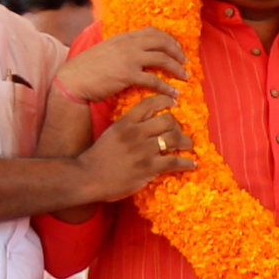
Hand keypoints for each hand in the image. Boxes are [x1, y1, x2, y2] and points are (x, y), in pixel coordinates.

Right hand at [57, 26, 188, 104]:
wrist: (73, 79)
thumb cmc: (87, 68)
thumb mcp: (106, 50)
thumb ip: (122, 48)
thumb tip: (135, 51)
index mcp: (124, 37)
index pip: (152, 31)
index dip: (168, 39)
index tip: (176, 47)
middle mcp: (129, 44)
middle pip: (162, 42)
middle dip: (177, 52)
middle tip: (185, 61)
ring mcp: (129, 58)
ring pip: (162, 59)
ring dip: (177, 69)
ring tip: (184, 77)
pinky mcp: (128, 75)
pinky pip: (154, 80)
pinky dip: (166, 87)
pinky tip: (173, 94)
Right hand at [77, 107, 203, 201]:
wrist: (86, 177)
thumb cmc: (97, 158)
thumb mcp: (111, 134)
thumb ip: (127, 127)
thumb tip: (143, 125)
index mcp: (126, 122)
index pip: (150, 103)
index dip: (166, 100)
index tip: (174, 103)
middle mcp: (136, 133)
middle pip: (168, 119)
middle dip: (178, 126)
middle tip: (180, 133)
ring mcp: (143, 150)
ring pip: (174, 138)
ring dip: (186, 143)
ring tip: (188, 147)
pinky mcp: (148, 168)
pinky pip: (174, 161)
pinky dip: (187, 163)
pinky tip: (192, 165)